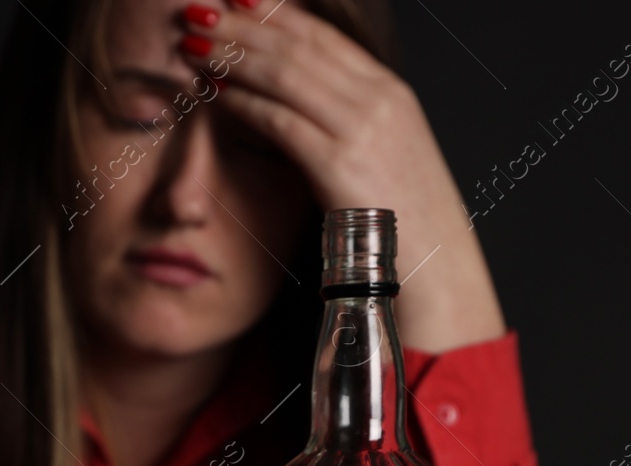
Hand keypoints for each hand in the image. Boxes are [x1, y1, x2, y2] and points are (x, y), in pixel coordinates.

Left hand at [183, 0, 506, 352]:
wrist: (436, 273)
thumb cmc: (404, 230)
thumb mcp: (384, 163)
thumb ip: (348, 129)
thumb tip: (304, 114)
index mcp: (392, 93)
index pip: (323, 36)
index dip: (275, 13)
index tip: (236, 0)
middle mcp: (381, 99)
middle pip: (299, 44)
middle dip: (243, 24)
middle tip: (197, 12)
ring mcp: (363, 128)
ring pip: (285, 73)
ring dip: (233, 54)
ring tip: (193, 44)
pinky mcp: (342, 162)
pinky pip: (281, 120)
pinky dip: (242, 102)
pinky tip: (213, 94)